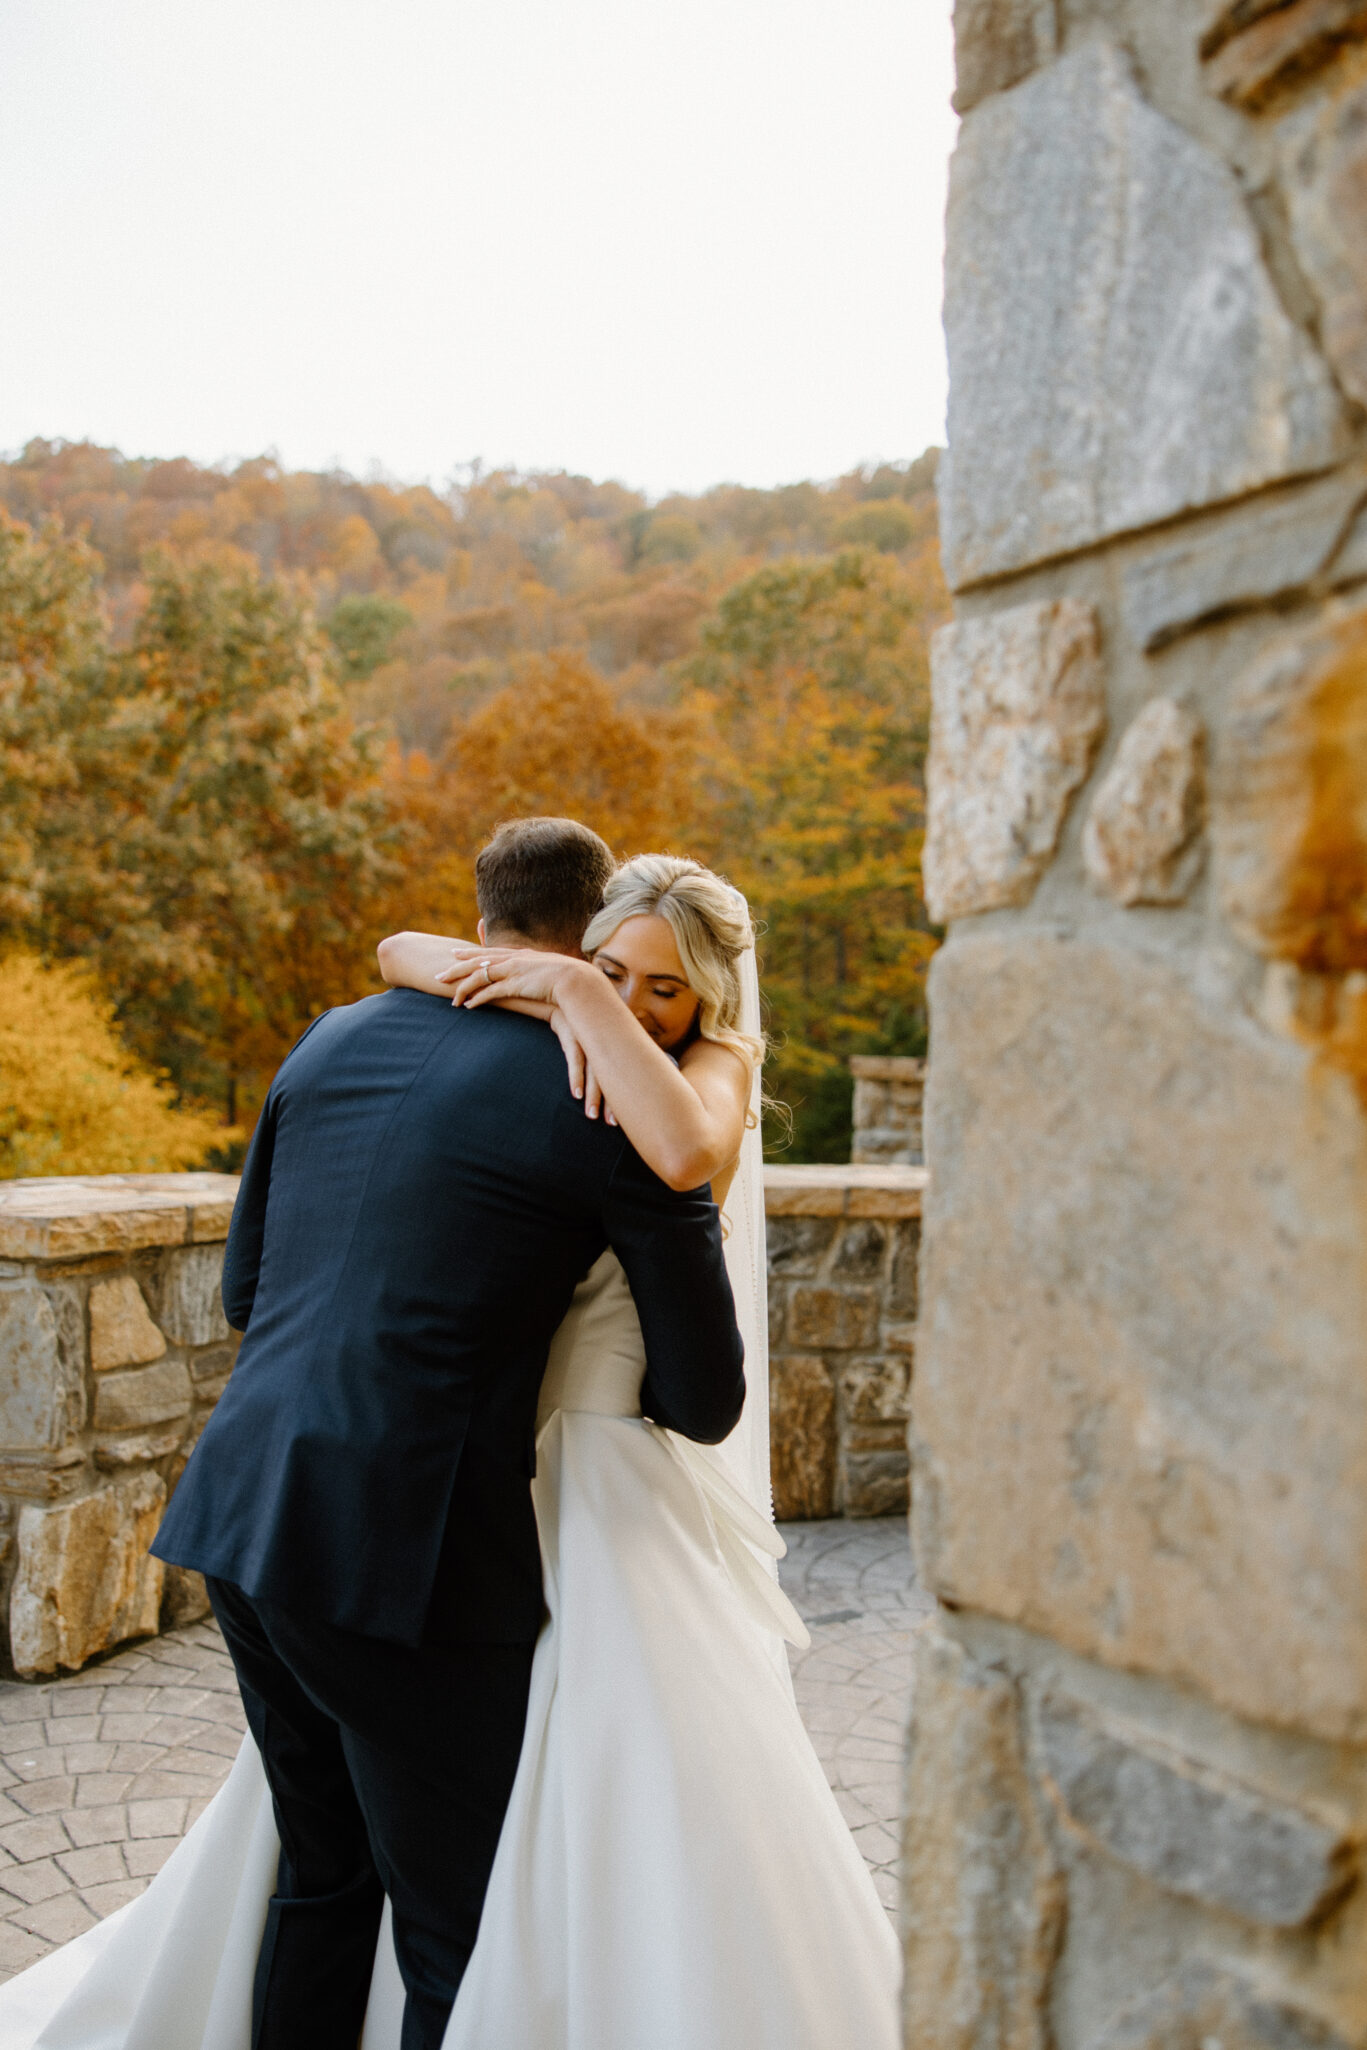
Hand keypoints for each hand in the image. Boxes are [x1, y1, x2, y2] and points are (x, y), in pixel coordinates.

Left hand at [437, 943, 583, 1010]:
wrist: (578, 980)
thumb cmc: (570, 979)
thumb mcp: (551, 973)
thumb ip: (539, 975)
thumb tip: (537, 980)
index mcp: (521, 954)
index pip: (490, 952)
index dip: (471, 954)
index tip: (456, 954)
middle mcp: (514, 959)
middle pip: (478, 961)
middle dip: (456, 967)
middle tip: (439, 974)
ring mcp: (513, 971)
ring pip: (479, 975)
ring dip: (463, 986)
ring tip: (450, 997)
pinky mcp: (514, 985)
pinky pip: (489, 992)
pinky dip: (477, 998)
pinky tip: (467, 1006)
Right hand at [549, 1009, 616, 1123]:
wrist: (559, 995)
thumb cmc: (575, 1022)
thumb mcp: (588, 1038)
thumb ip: (597, 1057)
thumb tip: (604, 1080)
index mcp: (610, 1044)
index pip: (620, 1075)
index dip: (622, 1097)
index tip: (620, 1119)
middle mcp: (602, 1042)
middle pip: (611, 1076)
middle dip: (612, 1101)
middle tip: (612, 1124)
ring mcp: (587, 1037)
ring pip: (594, 1070)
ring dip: (593, 1095)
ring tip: (591, 1115)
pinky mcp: (571, 1032)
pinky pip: (575, 1057)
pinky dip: (576, 1076)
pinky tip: (575, 1094)